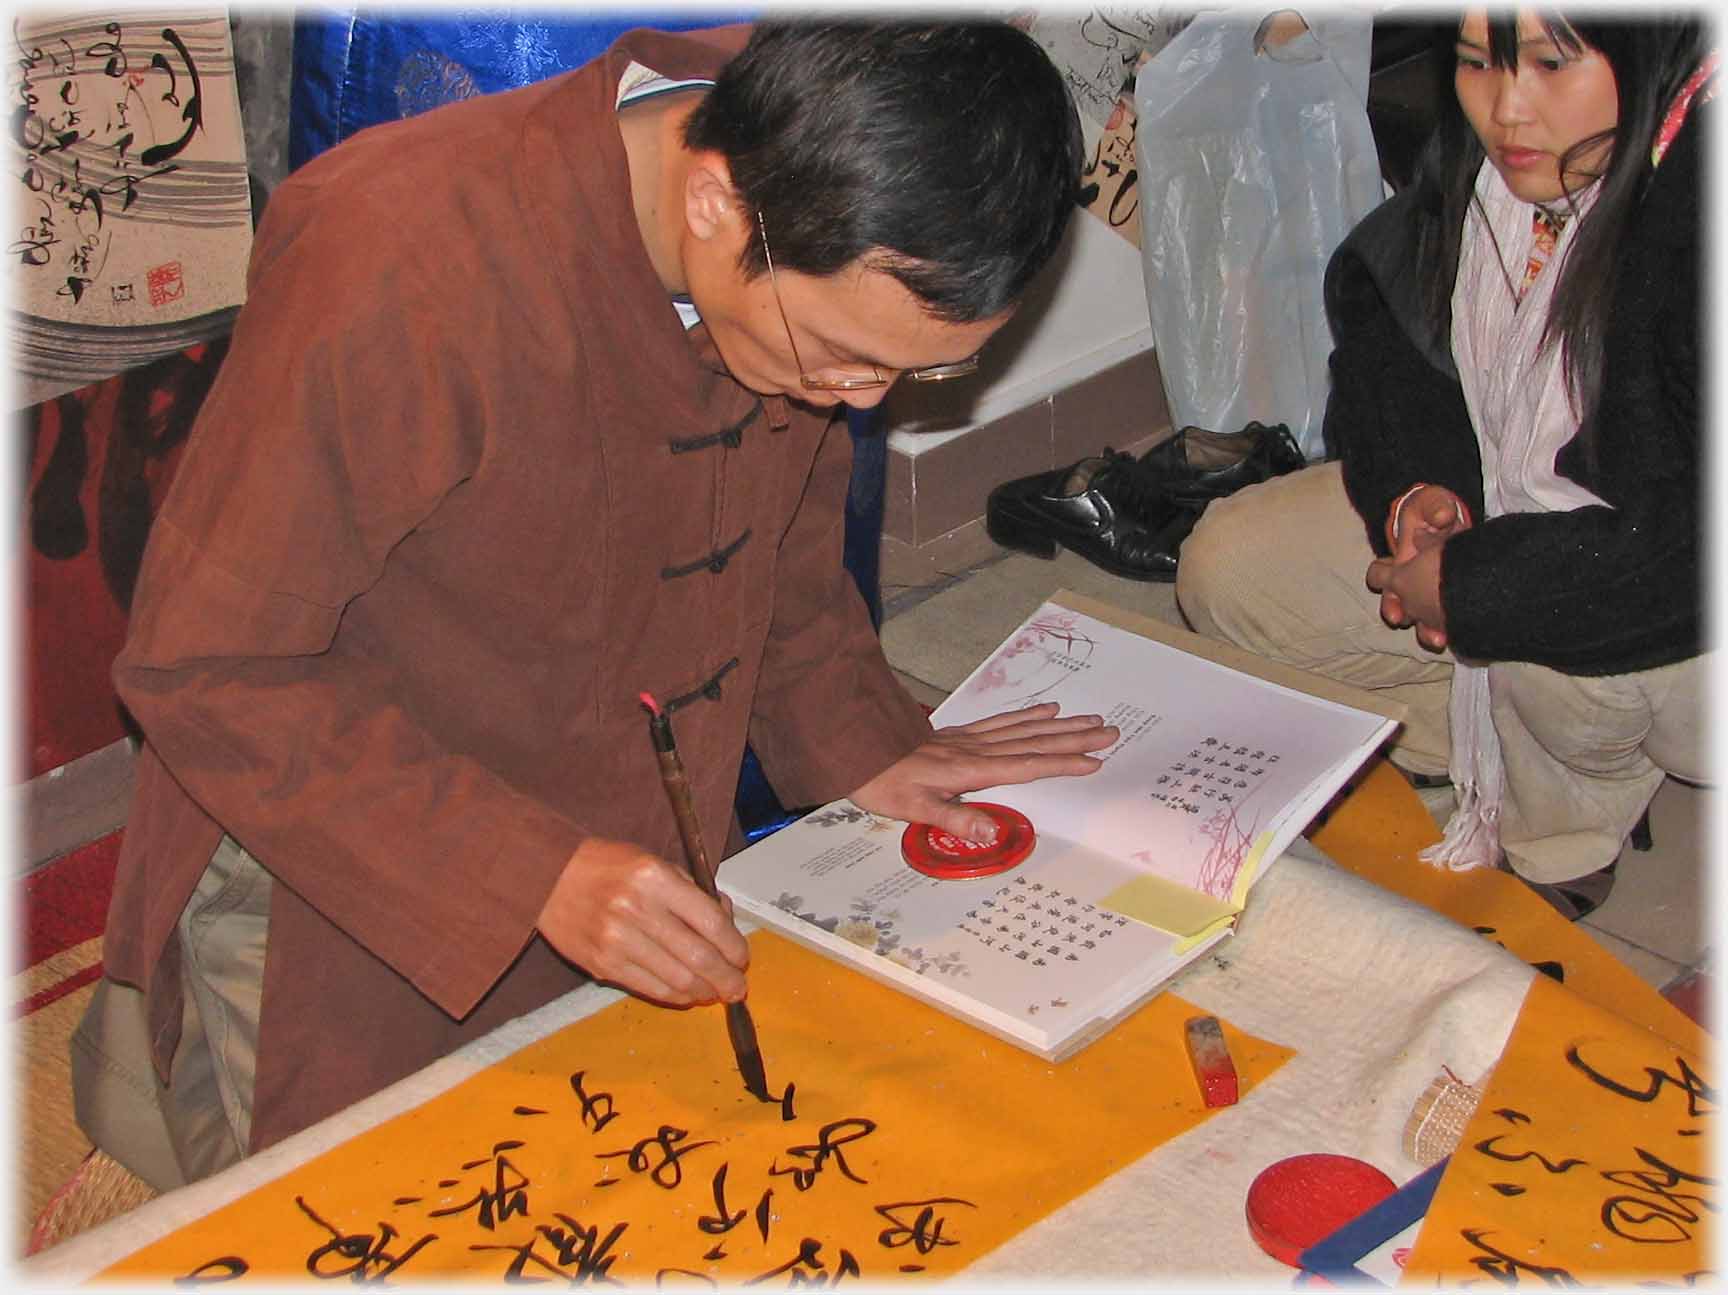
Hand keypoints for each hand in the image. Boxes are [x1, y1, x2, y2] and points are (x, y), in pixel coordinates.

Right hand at [537, 837, 749, 1006]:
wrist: (545, 877)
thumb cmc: (605, 866)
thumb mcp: (653, 862)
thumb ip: (690, 891)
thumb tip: (726, 922)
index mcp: (654, 878)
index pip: (710, 922)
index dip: (734, 946)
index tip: (742, 957)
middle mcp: (637, 910)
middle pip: (698, 957)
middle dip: (726, 978)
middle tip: (737, 987)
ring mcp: (617, 941)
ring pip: (677, 980)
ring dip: (704, 991)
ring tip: (716, 992)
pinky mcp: (602, 965)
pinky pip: (650, 988)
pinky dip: (675, 995)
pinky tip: (688, 994)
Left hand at [848, 702, 1117, 841]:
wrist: (855, 747)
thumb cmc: (881, 781)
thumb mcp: (913, 809)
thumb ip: (954, 819)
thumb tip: (991, 832)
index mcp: (971, 771)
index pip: (1027, 767)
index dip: (1062, 763)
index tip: (1094, 761)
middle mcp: (976, 751)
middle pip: (1035, 742)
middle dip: (1074, 738)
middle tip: (1110, 731)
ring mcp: (969, 740)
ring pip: (1024, 729)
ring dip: (1060, 725)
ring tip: (1090, 718)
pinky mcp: (959, 736)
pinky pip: (1003, 721)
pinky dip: (1028, 716)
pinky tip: (1045, 711)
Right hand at [1369, 484, 1470, 651]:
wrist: (1459, 522)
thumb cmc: (1438, 510)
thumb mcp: (1433, 502)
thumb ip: (1434, 506)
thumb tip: (1442, 519)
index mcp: (1400, 561)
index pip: (1380, 573)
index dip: (1382, 578)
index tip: (1392, 582)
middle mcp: (1409, 583)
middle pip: (1394, 604)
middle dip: (1395, 611)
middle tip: (1400, 617)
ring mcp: (1430, 594)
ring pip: (1419, 620)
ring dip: (1424, 630)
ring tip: (1436, 637)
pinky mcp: (1451, 602)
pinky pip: (1443, 623)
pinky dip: (1447, 631)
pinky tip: (1454, 635)